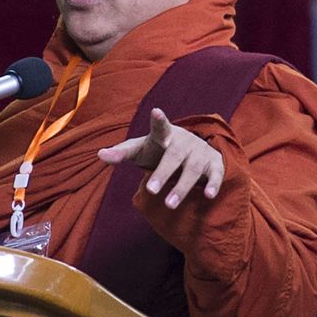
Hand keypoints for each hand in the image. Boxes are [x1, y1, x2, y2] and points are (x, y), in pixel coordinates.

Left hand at [97, 107, 223, 208]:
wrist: (189, 149)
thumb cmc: (157, 149)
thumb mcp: (139, 149)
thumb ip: (121, 152)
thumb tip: (100, 154)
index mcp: (164, 135)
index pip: (159, 127)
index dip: (158, 120)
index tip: (156, 111)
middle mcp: (183, 141)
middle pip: (173, 156)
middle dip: (163, 173)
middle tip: (150, 190)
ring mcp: (200, 151)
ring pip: (192, 169)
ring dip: (182, 186)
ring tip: (169, 204)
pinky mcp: (214, 163)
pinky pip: (216, 174)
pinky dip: (213, 184)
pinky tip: (208, 196)